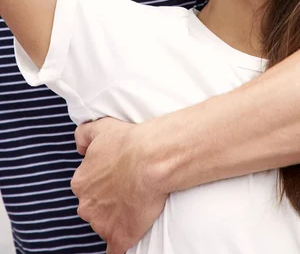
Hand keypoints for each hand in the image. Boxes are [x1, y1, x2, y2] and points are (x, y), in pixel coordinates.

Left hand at [71, 117, 167, 253]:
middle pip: (93, 208)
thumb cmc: (129, 142)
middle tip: (127, 190)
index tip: (117, 178)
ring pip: (105, 225)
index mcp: (81, 181)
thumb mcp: (101, 127)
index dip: (102, 183)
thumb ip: (83, 134)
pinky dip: (121, 244)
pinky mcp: (119, 237)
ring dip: (116, 219)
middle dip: (107, 202)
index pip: (87, 188)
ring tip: (135, 205)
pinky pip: (115, 249)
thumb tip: (79, 147)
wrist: (151, 159)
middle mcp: (87, 204)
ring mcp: (101, 224)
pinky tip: (129, 237)